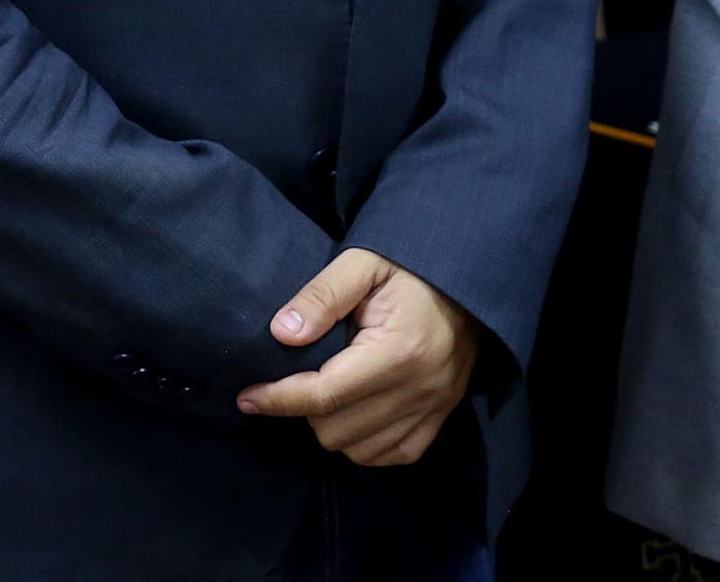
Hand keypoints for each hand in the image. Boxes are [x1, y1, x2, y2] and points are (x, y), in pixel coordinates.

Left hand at [236, 248, 480, 466]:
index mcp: (399, 349)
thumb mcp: (366, 263)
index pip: (325, 394)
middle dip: (306, 408)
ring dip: (332, 427)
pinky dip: (362, 444)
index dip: (278, 398)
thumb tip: (282, 333)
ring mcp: (433, 408)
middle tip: (307, 376)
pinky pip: (387, 456)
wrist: (471, 286)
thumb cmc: (411, 272)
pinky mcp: (440, 421)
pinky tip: (358, 413)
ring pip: (355, 449)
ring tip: (333, 392)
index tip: (248, 396)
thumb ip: (323, 294)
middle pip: (334, 429)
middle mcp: (419, 387)